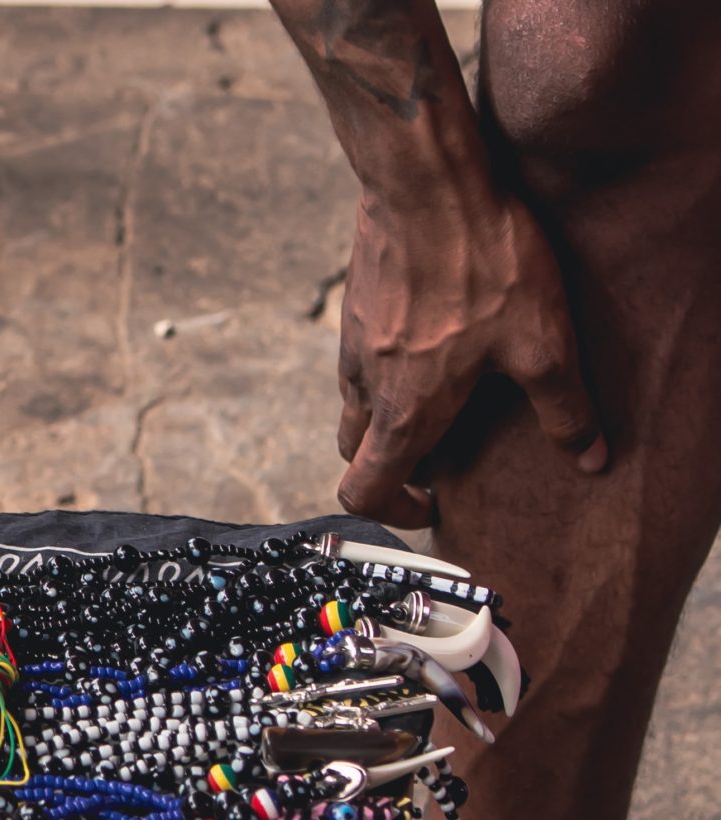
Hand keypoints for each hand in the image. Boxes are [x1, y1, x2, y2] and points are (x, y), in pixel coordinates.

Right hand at [336, 182, 607, 520]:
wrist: (427, 183)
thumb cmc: (481, 262)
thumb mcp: (541, 340)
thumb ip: (563, 406)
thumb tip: (589, 455)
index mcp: (405, 413)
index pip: (364, 495)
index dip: (393, 512)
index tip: (428, 502)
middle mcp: (367, 389)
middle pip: (357, 455)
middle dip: (391, 465)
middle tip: (435, 453)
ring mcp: (353, 349)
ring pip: (357, 406)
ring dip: (389, 416)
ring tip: (439, 389)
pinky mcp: (355, 310)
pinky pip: (362, 359)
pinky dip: (387, 369)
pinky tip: (431, 334)